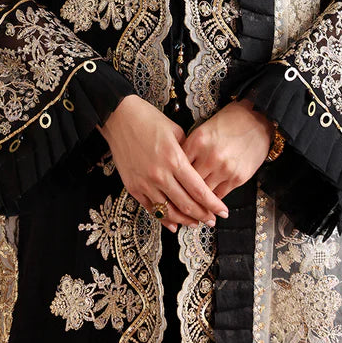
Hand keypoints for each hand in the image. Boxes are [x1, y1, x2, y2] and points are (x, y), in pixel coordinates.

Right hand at [97, 95, 229, 232]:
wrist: (119, 118)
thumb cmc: (148, 119)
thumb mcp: (175, 130)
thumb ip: (187, 151)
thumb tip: (195, 167)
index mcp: (174, 159)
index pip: (198, 189)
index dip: (212, 204)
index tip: (222, 211)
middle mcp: (160, 175)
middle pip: (186, 204)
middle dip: (202, 215)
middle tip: (212, 221)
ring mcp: (145, 183)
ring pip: (169, 211)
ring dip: (184, 220)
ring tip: (196, 223)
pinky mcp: (133, 187)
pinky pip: (151, 209)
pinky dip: (164, 219)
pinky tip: (173, 223)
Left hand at [176, 98, 273, 226]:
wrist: (258, 120)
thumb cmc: (230, 121)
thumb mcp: (204, 129)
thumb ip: (190, 147)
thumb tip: (177, 165)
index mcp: (198, 140)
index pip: (177, 166)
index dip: (171, 178)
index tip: (167, 186)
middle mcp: (210, 156)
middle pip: (188, 183)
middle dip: (181, 194)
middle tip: (174, 202)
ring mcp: (224, 169)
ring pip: (203, 194)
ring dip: (196, 203)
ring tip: (189, 209)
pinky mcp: (238, 178)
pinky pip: (219, 195)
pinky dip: (212, 201)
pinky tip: (207, 204)